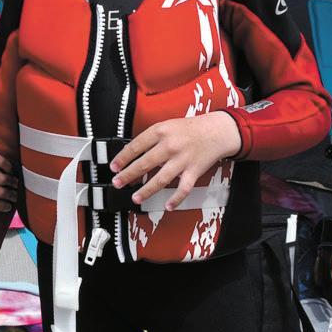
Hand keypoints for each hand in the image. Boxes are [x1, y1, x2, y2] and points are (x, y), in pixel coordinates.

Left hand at [110, 112, 242, 207]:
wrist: (217, 130)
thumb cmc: (190, 128)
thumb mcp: (167, 125)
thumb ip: (151, 138)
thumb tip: (133, 154)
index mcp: (161, 131)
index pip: (135, 146)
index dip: (122, 158)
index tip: (114, 167)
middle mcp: (170, 145)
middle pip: (144, 163)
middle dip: (128, 175)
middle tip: (117, 183)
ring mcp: (182, 159)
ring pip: (160, 179)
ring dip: (146, 190)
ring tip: (135, 197)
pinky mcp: (194, 170)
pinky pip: (183, 188)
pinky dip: (176, 199)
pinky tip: (168, 205)